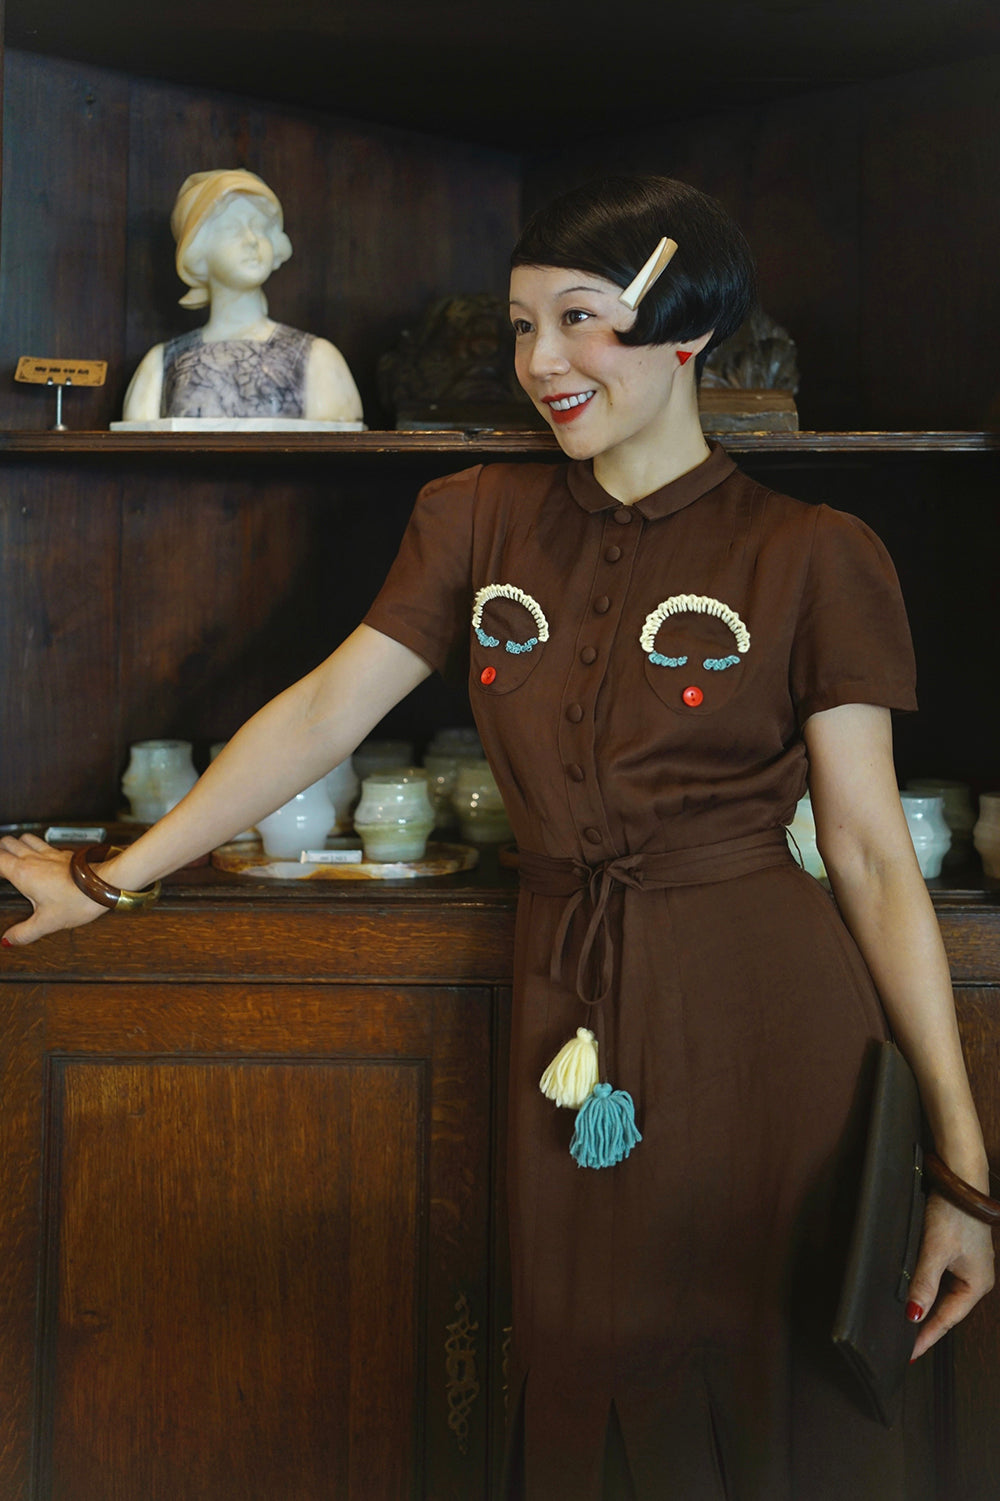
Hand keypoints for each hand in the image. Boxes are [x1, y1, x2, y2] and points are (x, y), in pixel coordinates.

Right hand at [0, 833, 106, 945]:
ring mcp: (50, 854)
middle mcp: (35, 858)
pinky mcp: (64, 854)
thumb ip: (24, 932)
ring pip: (26, 838)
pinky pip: (44, 844)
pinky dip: (35, 847)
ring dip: (16, 844)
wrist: (106, 884)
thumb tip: (8, 940)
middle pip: (8, 842)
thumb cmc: (79, 900)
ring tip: (13, 855)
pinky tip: (40, 858)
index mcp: (24, 872)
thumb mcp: (46, 923)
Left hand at [907, 1192, 994, 1359]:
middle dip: (926, 1325)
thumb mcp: (934, 1250)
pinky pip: (942, 1280)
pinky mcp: (959, 1253)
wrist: (960, 1180)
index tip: (911, 1354)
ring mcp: (968, 1266)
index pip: (947, 1319)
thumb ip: (924, 1284)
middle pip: (947, 1310)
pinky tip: (914, 1294)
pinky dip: (927, 1289)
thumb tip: (914, 1315)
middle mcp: (976, 1278)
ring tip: (906, 1324)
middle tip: (905, 1344)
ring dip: (926, 1307)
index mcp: (977, 1284)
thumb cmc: (953, 1213)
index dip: (927, 1336)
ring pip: (943, 1295)